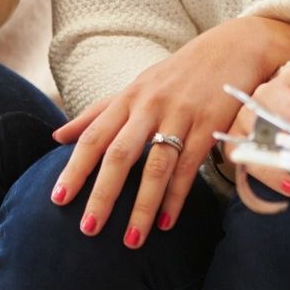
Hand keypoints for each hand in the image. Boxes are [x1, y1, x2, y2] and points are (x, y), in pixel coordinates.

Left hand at [48, 15, 289, 246]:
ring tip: (131, 240)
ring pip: (156, 167)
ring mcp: (180, 115)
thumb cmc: (177, 74)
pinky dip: (177, 197)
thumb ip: (97, 113)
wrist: (232, 48)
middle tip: (88, 229)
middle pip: (120, 155)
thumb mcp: (135, 87)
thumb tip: (56, 136)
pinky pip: (189, 167)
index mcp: (128, 98)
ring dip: (142, 206)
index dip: (75, 168)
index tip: (58, 199)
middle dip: (103, 194)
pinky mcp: (209, 125)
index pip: (93, 136)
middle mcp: (150, 106)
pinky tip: (167, 222)